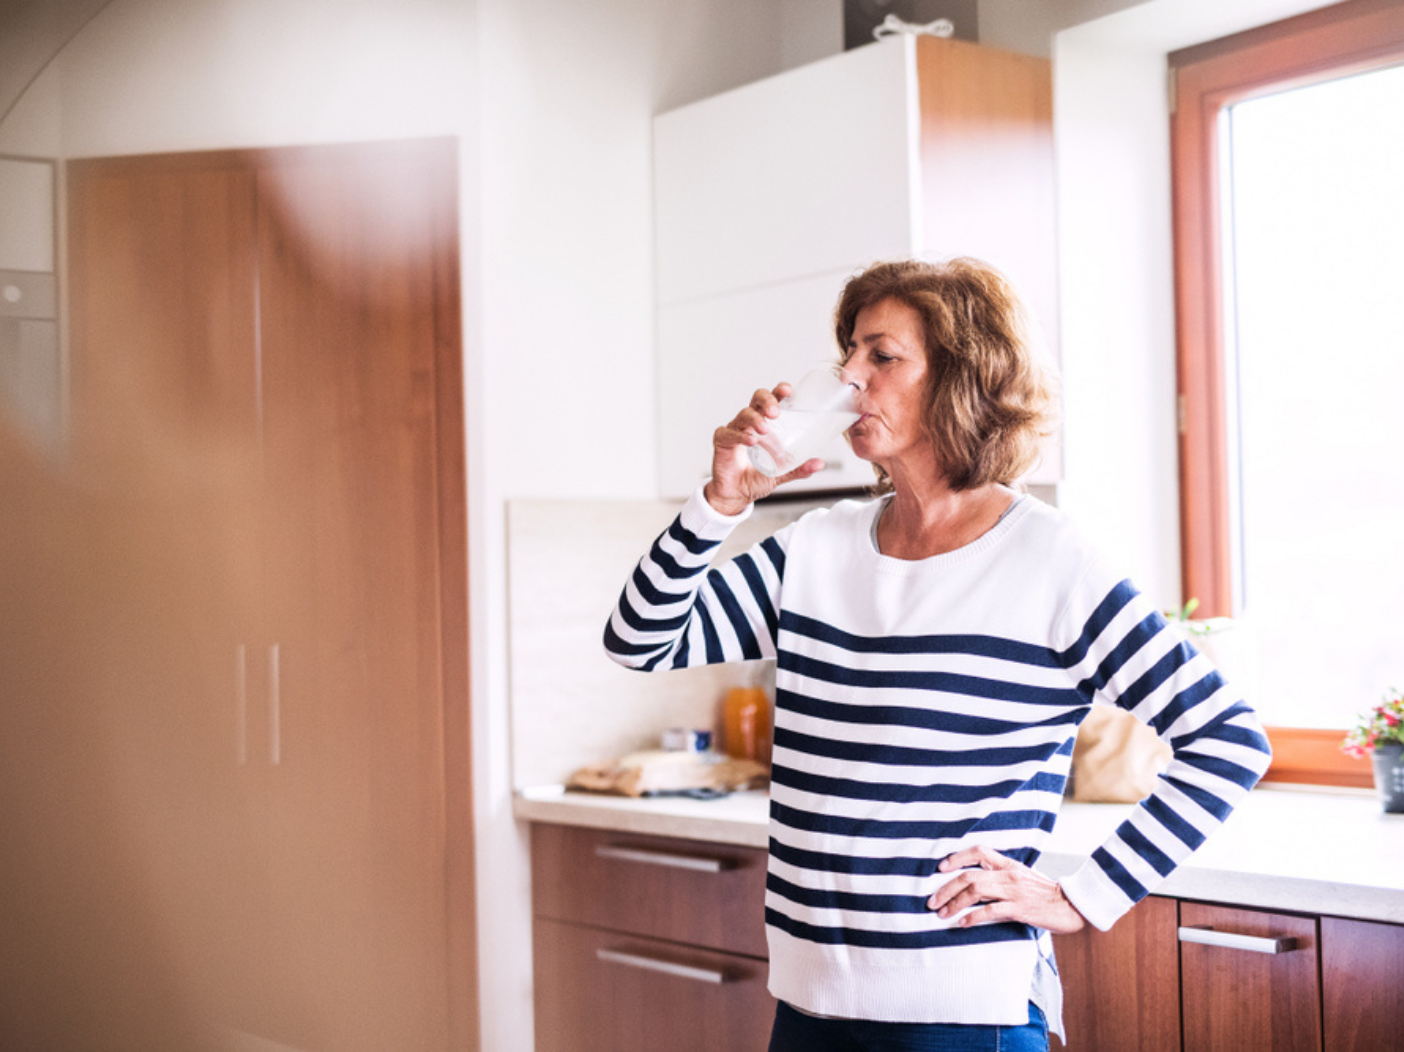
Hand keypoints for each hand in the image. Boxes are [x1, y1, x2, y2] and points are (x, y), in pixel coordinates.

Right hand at [702, 382, 825, 515]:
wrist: (736, 495)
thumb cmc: (755, 478)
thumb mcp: (781, 473)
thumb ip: (798, 468)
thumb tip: (819, 463)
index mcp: (765, 423)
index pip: (772, 400)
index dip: (779, 391)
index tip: (788, 390)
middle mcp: (749, 422)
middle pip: (756, 399)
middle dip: (767, 400)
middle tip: (776, 412)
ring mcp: (735, 430)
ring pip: (744, 414)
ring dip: (756, 419)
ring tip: (765, 429)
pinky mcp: (722, 441)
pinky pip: (728, 433)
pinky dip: (740, 436)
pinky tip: (750, 441)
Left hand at [927, 845, 1085, 933]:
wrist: (1072, 906)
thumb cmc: (1045, 894)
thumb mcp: (1022, 878)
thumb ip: (1001, 878)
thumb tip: (975, 886)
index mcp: (1009, 864)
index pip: (978, 851)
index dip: (957, 857)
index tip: (940, 868)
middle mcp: (1008, 875)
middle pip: (969, 876)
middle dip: (946, 888)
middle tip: (932, 902)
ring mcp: (1014, 891)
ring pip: (975, 891)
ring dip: (954, 903)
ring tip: (942, 914)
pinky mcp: (1020, 909)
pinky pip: (991, 911)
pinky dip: (973, 917)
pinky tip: (962, 924)